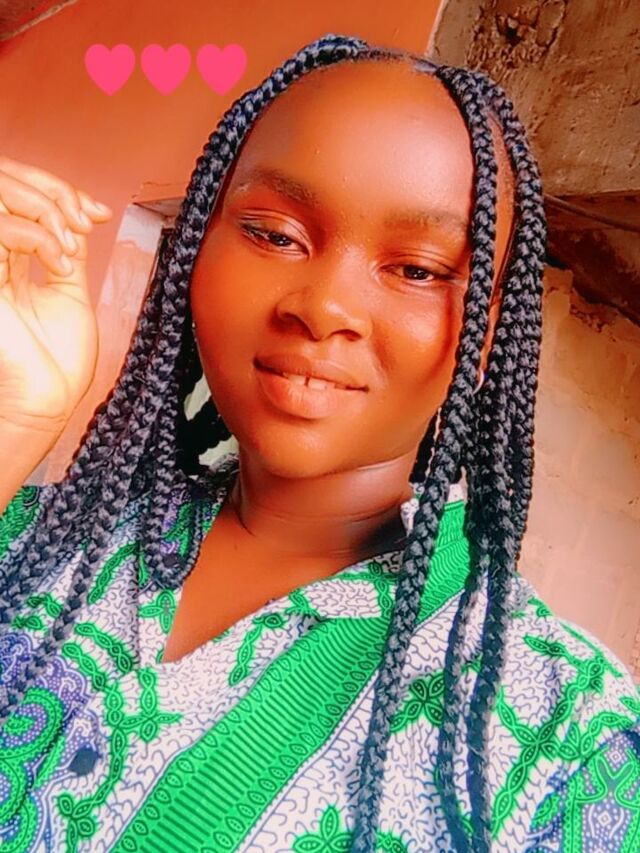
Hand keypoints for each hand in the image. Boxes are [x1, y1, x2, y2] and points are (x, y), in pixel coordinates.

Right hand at [0, 156, 111, 437]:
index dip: (57, 191)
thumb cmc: (58, 362)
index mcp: (6, 260)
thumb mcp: (70, 292)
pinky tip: (60, 262)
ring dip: (45, 210)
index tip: (97, 212)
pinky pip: (0, 230)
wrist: (48, 401)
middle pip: (2, 184)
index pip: (18, 197)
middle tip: (88, 218)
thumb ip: (65, 250)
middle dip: (53, 190)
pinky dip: (37, 235)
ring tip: (71, 247)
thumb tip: (77, 214)